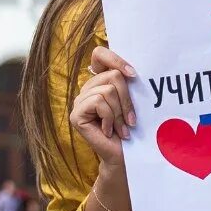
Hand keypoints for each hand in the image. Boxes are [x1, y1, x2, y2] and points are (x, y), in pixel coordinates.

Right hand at [69, 46, 137, 166]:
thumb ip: (126, 82)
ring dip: (120, 112)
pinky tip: (109, 131)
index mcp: (99, 82)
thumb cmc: (130, 129)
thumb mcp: (131, 100)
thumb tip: (131, 70)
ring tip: (122, 128)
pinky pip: (99, 102)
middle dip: (127, 99)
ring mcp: (79, 102)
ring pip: (108, 90)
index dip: (116, 59)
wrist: (125, 156)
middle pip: (112, 75)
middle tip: (131, 119)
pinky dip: (110, 118)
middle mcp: (87, 89)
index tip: (134, 75)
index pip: (99, 54)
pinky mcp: (76, 115)